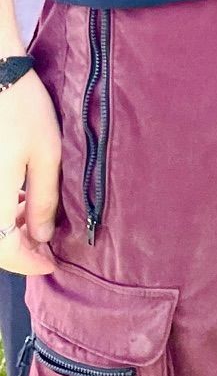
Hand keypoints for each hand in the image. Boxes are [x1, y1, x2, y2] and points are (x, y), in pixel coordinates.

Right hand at [0, 73, 60, 275]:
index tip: (52, 266)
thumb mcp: (45, 154)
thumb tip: (43, 237)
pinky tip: (21, 197)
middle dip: (21, 248)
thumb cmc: (21, 109)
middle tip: (48, 244)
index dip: (30, 264)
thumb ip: (44, 199)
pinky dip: (3, 209)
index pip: (6, 253)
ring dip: (11, 228)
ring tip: (39, 216)